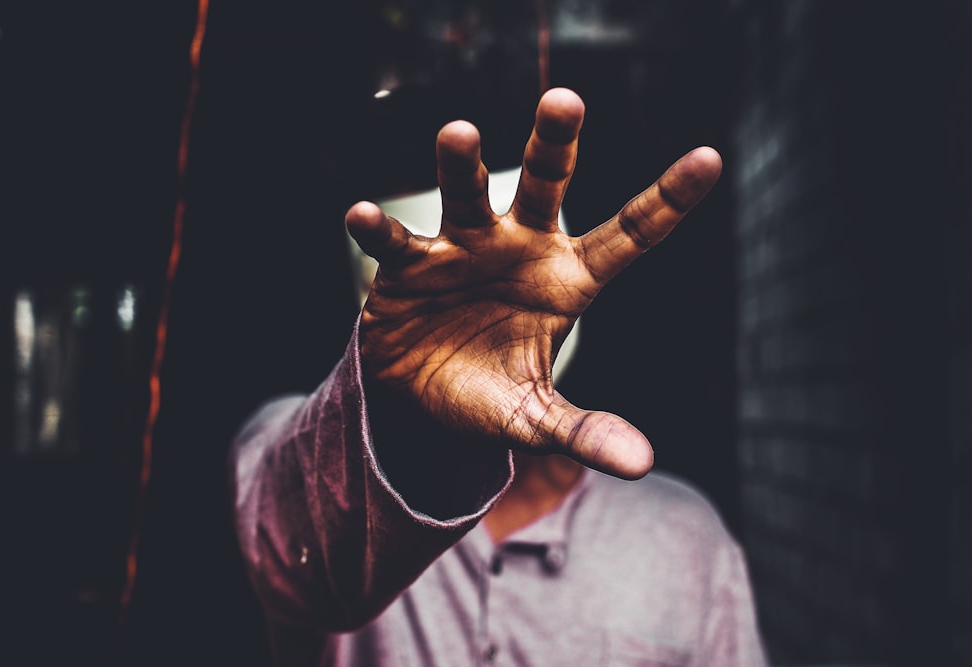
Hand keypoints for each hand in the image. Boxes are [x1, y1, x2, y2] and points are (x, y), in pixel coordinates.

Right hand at [345, 88, 720, 479]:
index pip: (627, 236)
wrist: (418, 397)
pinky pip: (397, 241)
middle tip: (565, 100)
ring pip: (467, 195)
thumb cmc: (489, 395)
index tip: (709, 159)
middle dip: (554, 143)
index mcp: (567, 281)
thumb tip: (643, 464)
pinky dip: (380, 230)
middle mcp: (520, 249)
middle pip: (545, 186)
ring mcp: (464, 250)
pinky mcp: (410, 266)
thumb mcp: (535, 416)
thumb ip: (583, 431)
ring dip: (462, 164)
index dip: (667, 200)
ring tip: (459, 133)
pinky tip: (361, 216)